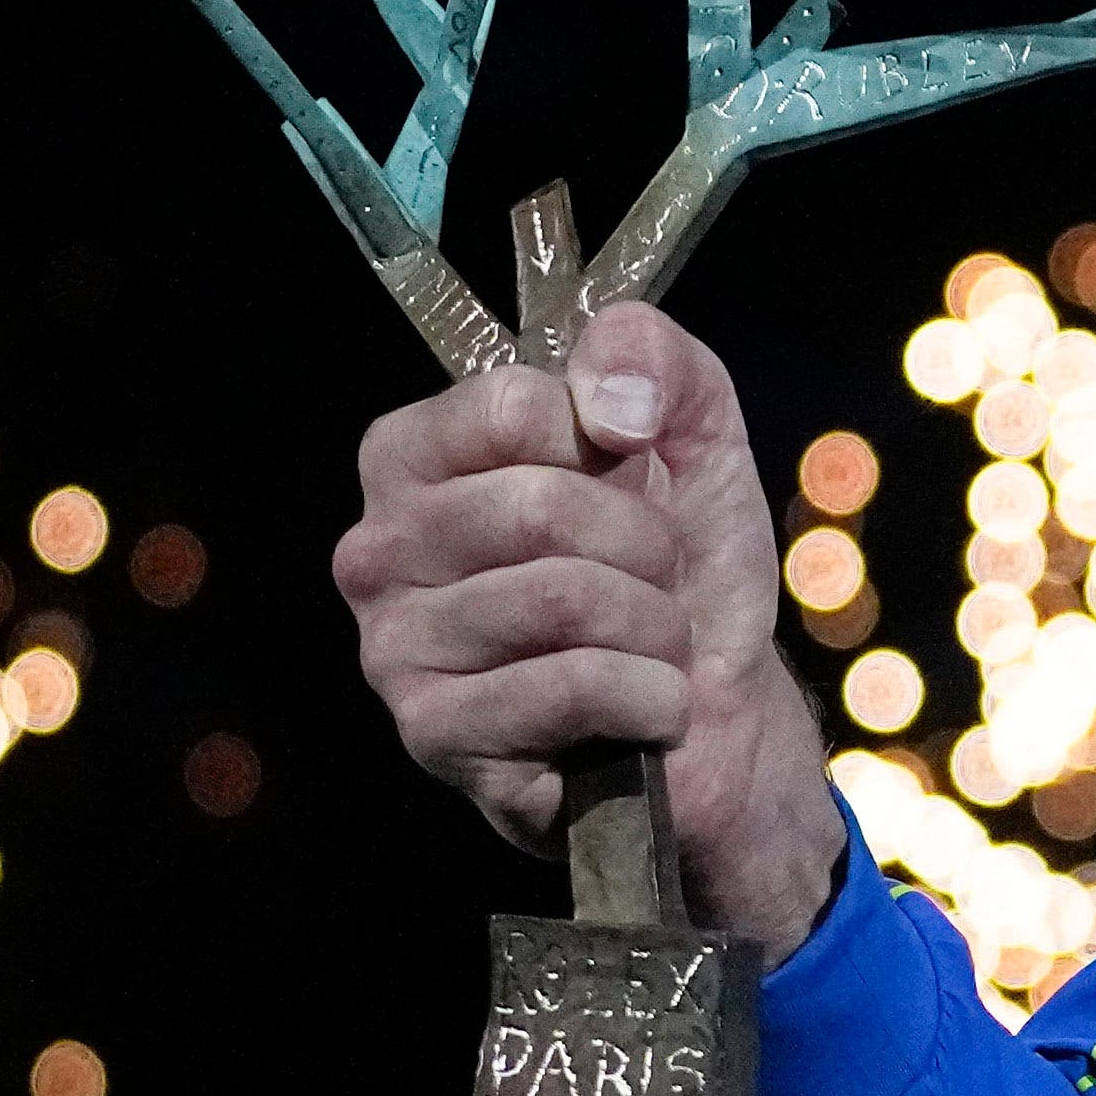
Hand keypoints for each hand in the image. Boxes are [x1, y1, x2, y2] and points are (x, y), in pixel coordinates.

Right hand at [330, 302, 845, 956]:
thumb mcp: (693, 434)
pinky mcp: (435, 735)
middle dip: (644, 548)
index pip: (516, 407)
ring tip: (649, 644)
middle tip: (655, 579)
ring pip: (561, 600)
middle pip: (539, 508)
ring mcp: (392, 648)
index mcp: (412, 458)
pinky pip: (570, 688)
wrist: (718, 709)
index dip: (612, 445)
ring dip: (652, 627)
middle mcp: (377, 549)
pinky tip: (641, 708)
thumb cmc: (683, 567)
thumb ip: (656, 360)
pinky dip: (647, 696)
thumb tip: (609, 396)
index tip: (630, 480)